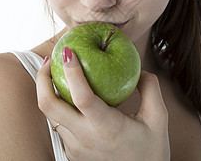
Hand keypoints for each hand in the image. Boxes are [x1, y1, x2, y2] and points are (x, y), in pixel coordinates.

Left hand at [36, 48, 169, 160]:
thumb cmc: (151, 152)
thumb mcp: (158, 119)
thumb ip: (150, 89)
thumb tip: (139, 68)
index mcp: (107, 128)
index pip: (82, 97)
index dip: (72, 72)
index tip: (69, 51)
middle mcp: (85, 139)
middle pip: (48, 106)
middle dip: (42, 78)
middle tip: (50, 59)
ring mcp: (74, 148)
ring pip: (51, 115)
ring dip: (48, 91)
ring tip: (55, 71)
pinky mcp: (71, 153)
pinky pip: (59, 125)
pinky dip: (58, 106)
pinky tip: (67, 94)